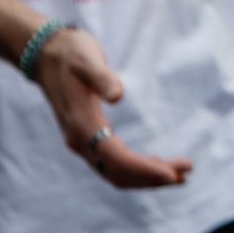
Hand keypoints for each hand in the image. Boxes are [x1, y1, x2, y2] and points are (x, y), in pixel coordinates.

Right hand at [37, 28, 194, 188]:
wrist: (47, 55)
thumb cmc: (71, 54)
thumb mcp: (87, 59)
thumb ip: (102, 77)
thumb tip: (118, 95)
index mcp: (81, 125)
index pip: (117, 159)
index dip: (144, 169)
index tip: (172, 173)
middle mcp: (79, 141)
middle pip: (119, 173)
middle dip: (152, 178)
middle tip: (186, 174)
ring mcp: (82, 142)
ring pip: (116, 173)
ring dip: (147, 178)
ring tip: (180, 175)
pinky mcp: (88, 139)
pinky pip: (114, 164)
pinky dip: (137, 169)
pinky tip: (158, 165)